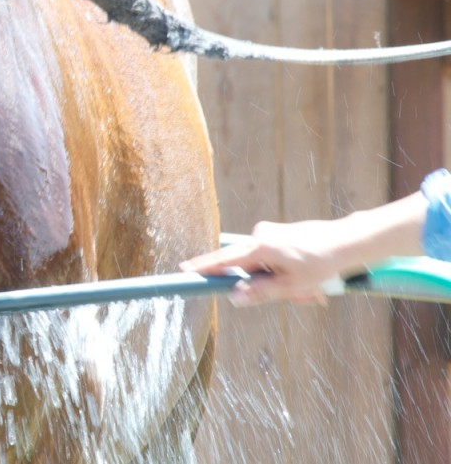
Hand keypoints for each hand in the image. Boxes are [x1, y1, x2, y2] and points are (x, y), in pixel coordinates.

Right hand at [180, 220, 349, 305]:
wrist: (347, 241)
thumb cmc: (322, 263)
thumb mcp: (292, 285)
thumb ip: (261, 292)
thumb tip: (235, 297)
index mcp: (260, 247)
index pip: (224, 262)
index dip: (204, 268)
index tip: (184, 271)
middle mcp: (260, 236)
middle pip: (246, 268)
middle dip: (268, 287)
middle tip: (304, 296)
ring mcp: (269, 234)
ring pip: (263, 267)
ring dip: (283, 284)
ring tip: (313, 291)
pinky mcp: (278, 235)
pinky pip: (272, 260)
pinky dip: (287, 275)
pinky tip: (312, 282)